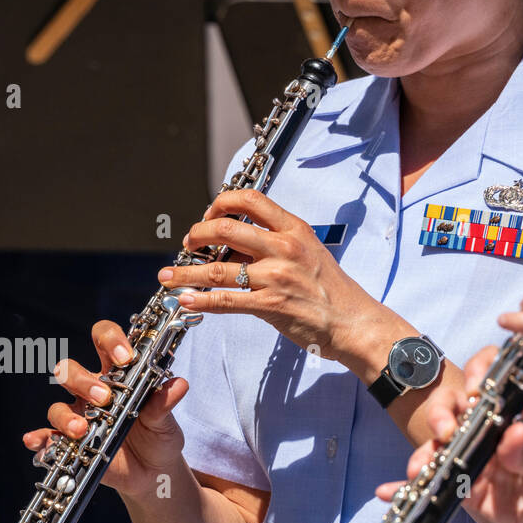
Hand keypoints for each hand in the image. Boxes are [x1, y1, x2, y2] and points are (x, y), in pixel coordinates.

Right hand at [23, 321, 188, 501]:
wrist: (154, 471)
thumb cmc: (159, 436)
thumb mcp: (166, 421)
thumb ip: (165, 403)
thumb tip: (179, 384)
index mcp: (119, 376)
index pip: (105, 343)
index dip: (111, 340)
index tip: (126, 356)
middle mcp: (93, 393)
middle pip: (71, 371)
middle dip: (83, 381)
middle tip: (105, 398)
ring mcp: (79, 417)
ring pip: (57, 406)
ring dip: (66, 416)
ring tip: (83, 429)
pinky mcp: (70, 444)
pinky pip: (46, 440)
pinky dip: (40, 439)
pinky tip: (39, 442)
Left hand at [157, 190, 385, 366]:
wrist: (353, 321)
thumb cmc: (332, 290)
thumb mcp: (310, 252)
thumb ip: (276, 243)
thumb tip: (236, 244)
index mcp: (295, 230)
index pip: (251, 200)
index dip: (221, 203)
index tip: (209, 215)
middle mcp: (284, 248)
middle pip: (225, 229)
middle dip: (197, 236)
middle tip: (188, 245)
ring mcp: (277, 277)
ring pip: (218, 268)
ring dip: (186, 272)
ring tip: (168, 276)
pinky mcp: (270, 305)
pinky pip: (225, 300)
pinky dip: (200, 300)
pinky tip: (186, 300)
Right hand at [376, 346, 522, 522]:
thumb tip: (512, 433)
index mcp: (520, 407)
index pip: (493, 376)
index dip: (480, 373)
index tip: (477, 392)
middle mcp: (494, 426)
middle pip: (457, 406)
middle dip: (442, 413)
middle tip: (445, 431)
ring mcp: (480, 457)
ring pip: (442, 446)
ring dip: (425, 453)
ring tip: (417, 469)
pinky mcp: (471, 489)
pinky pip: (438, 484)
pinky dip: (411, 487)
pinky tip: (389, 491)